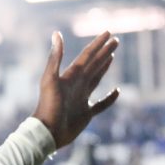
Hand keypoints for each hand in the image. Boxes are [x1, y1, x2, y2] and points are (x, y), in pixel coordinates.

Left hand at [32, 31, 119, 148]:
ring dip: (104, 67)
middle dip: (104, 52)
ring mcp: (82, 98)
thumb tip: (57, 33)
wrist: (47, 132)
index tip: (108, 33)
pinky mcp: (86, 113)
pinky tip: (117, 91)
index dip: (97, 44)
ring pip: (96, 79)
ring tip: (111, 56)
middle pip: (94, 64)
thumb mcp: (50, 79)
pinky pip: (102, 104)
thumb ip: (55, 58)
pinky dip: (110, 98)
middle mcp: (77, 85)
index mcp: (70, 76)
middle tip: (116, 40)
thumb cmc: (47, 106)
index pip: (87, 56)